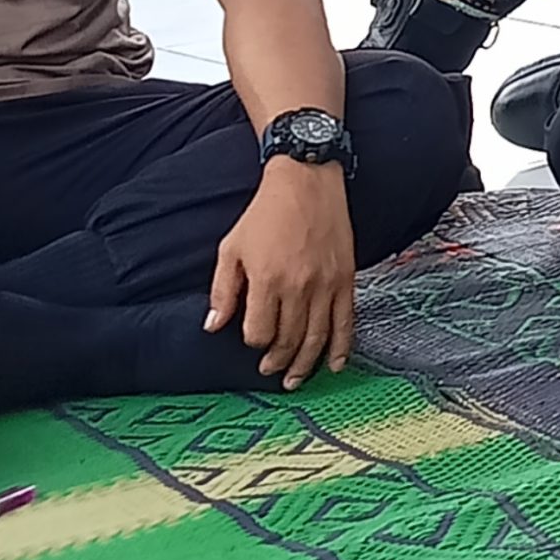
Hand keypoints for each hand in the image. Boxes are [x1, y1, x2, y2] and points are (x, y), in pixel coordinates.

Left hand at [207, 161, 356, 389]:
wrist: (307, 180)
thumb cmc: (265, 213)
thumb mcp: (231, 248)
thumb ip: (222, 290)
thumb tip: (213, 326)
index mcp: (267, 280)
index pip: (259, 332)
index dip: (253, 342)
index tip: (252, 339)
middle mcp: (299, 287)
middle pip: (288, 340)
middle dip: (277, 361)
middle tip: (269, 371)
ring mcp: (326, 284)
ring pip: (316, 338)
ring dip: (305, 364)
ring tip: (296, 379)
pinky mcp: (346, 279)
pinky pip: (345, 322)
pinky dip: (341, 347)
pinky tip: (335, 364)